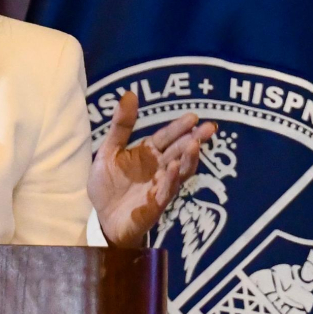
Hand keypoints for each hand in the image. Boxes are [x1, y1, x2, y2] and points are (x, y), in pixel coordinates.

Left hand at [89, 89, 214, 249]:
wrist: (103, 219)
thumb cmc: (109, 186)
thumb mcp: (109, 151)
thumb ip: (121, 126)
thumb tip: (130, 94)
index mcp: (149, 153)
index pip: (168, 137)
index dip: (180, 127)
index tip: (194, 116)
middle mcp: (159, 168)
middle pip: (180, 151)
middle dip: (194, 139)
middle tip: (209, 127)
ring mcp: (160, 186)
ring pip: (180, 171)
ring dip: (188, 158)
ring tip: (194, 144)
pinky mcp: (155, 205)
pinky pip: (166, 191)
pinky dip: (171, 180)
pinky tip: (174, 168)